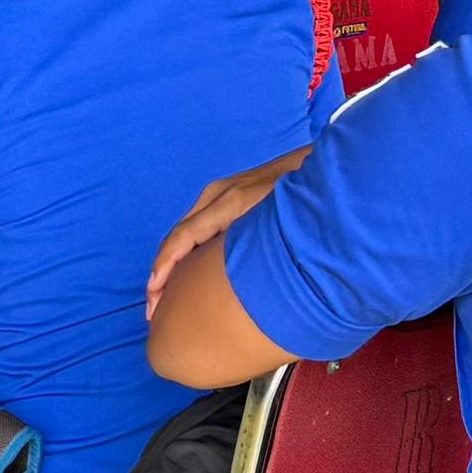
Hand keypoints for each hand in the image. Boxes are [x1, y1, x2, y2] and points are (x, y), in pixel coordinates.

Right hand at [144, 150, 310, 313]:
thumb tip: (228, 276)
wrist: (317, 161)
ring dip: (171, 264)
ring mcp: (221, 193)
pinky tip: (187, 271)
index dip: (165, 267)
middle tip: (155, 311)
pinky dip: (186, 251)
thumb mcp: (278, 221)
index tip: (154, 294)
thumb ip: (253, 243)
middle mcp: (217, 195)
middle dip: (161, 273)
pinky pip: (198, 226)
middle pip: (177, 237)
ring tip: (163, 296)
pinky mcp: (229, 196)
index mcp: (227, 201)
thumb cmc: (302, 192)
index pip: (183, 237)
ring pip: (185, 233)